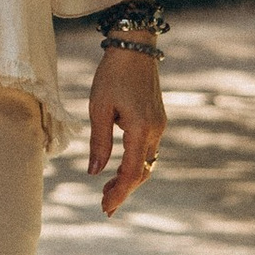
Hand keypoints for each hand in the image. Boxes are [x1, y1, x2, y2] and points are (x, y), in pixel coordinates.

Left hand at [88, 44, 166, 218]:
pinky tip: (120, 168)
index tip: (106, 208)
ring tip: (108, 190)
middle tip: (105, 206)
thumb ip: (99, 142)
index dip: (120, 193)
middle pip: (143, 171)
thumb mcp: (99, 108)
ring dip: (129, 178)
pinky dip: (135, 164)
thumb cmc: (113, 74)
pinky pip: (148, 149)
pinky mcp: (157, 119)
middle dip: (124, 190)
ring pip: (147, 162)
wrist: (135, 47)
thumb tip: (94, 172)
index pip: (132, 172)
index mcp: (142, 129)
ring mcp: (159, 124)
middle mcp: (156, 130)